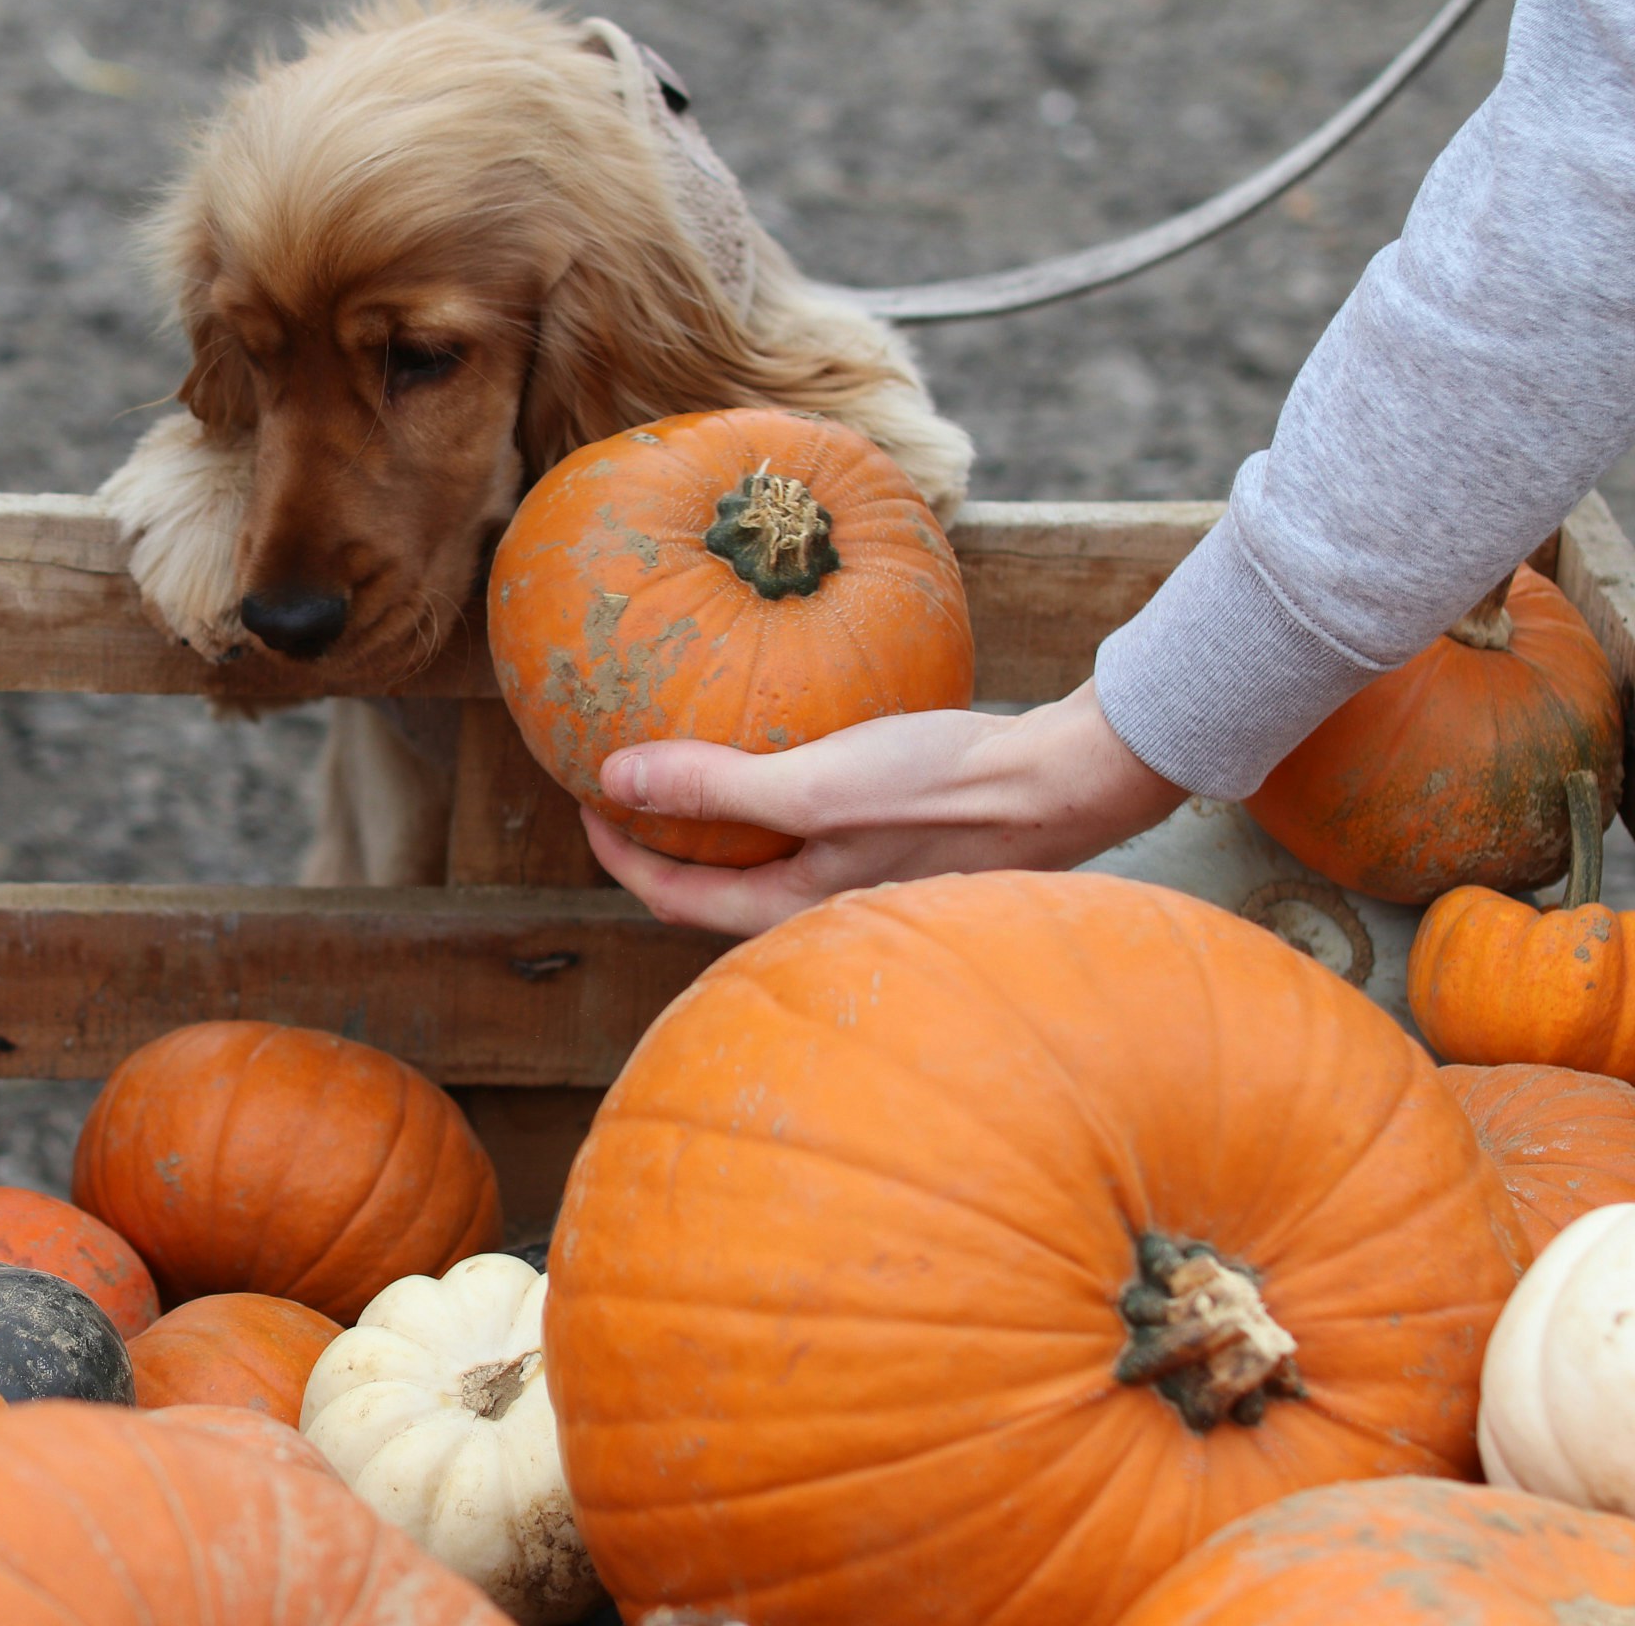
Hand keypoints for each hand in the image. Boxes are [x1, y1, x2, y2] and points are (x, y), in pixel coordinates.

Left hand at [581, 681, 1186, 934]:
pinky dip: (778, 789)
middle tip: (625, 779)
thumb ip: (714, 788)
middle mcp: (822, 906)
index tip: (584, 797)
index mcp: (791, 912)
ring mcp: (863, 875)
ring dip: (722, 814)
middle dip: (663, 838)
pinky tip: (785, 737)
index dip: (616, 852)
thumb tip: (613, 782)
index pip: (672, 897)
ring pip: (766, 852)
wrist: (1066, 782)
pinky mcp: (897, 837)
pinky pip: (813, 819)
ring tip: (692, 753)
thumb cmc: (943, 792)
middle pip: (715, 883)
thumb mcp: (815, 788)